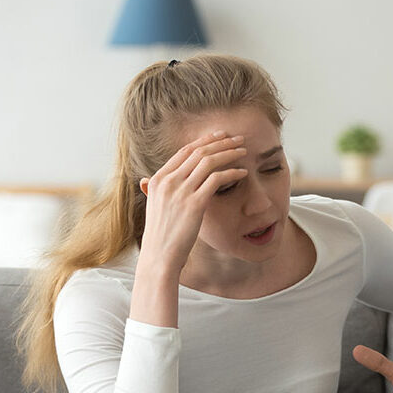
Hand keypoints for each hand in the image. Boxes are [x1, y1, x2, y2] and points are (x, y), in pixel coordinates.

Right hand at [138, 131, 246, 270]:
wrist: (159, 257)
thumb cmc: (161, 235)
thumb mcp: (155, 207)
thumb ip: (157, 190)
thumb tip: (149, 180)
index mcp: (158, 179)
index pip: (184, 151)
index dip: (204, 141)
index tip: (220, 136)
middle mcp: (168, 181)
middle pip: (199, 152)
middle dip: (221, 142)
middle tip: (238, 138)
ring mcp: (180, 192)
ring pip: (209, 162)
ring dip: (229, 153)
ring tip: (244, 151)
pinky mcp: (194, 204)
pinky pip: (218, 180)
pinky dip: (232, 172)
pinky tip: (243, 172)